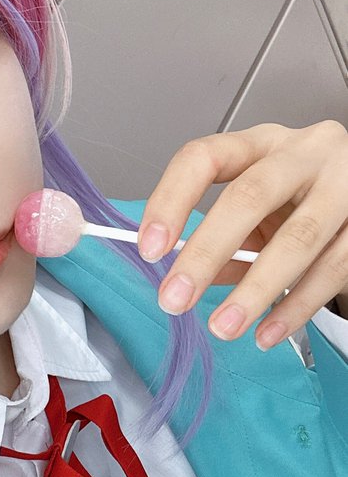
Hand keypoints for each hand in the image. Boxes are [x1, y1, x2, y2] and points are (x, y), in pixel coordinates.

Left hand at [138, 120, 347, 348]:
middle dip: (206, 253)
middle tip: (175, 298)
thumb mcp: (257, 214)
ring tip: (223, 327)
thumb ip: (224, 244)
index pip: (204, 157)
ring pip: (298, 238)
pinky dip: (296, 306)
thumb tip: (188, 279)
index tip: (148, 246)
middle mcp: (305, 153)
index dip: (171, 200)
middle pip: (250, 196)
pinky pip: (333, 268)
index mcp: (261, 145)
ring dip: (254, 291)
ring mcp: (345, 183)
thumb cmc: (300, 203)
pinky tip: (268, 331)